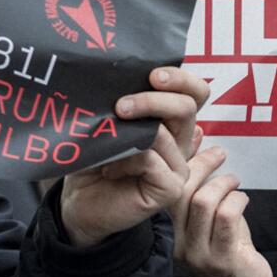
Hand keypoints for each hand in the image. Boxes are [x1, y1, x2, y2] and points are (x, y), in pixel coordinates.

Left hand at [58, 66, 208, 247]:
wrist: (80, 202)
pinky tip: (109, 169)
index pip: (195, 92)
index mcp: (169, 121)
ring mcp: (178, 166)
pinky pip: (152, 160)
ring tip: (104, 141)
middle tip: (121, 106)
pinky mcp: (171, 188)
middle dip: (153, 99)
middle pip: (187, 106)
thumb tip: (126, 75)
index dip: (181, 79)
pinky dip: (126, 160)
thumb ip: (125, 101)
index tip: (152, 75)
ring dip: (129, 131)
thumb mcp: (107, 122)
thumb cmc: (93, 160)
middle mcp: (180, 142)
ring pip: (166, 133)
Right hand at [170, 147, 273, 276]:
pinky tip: (242, 199)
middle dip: (201, 166)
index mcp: (170, 231)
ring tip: (233, 181)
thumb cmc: (226, 252)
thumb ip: (200, 192)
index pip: (166, 190)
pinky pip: (226, 217)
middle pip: (179, 192)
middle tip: (219, 155)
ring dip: (222, 184)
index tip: (197, 144)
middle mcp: (178, 242)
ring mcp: (199, 252)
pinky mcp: (223, 258)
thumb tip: (199, 148)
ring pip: (202, 202)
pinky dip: (236, 200)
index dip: (180, 162)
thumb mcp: (206, 222)